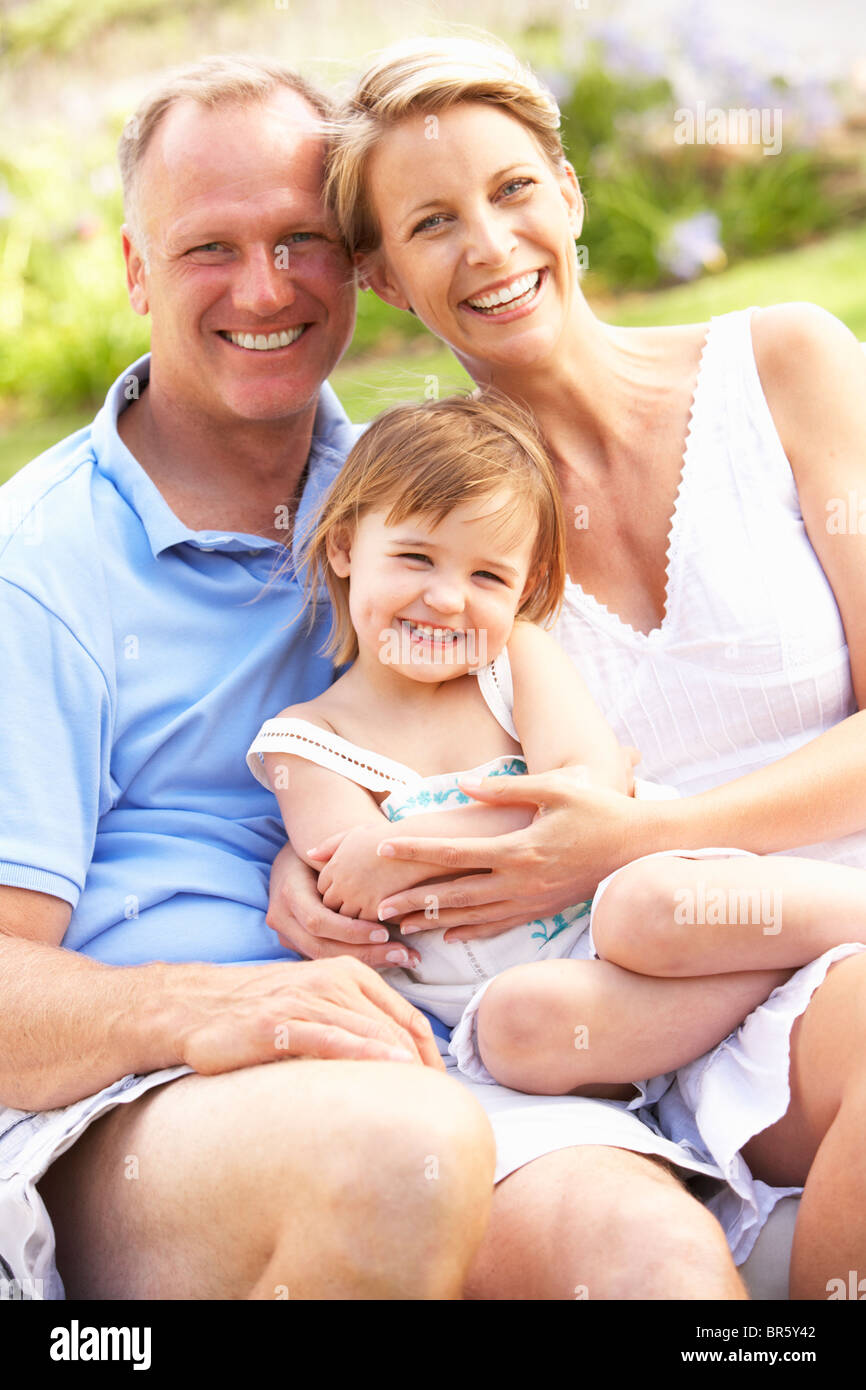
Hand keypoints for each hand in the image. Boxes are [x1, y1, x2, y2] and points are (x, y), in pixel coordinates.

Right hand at [176, 954, 444, 1072]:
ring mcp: (305, 999)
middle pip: (395, 1026)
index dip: (432, 1053)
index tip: (443, 1087)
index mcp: (348, 974)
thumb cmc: (259, 1011)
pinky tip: (389, 1067)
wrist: (195, 1008)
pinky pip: (330, 1037)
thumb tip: (396, 1057)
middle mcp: (332, 980)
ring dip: (402, 1062)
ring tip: (425, 1095)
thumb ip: (353, 1019)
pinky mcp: (279, 1023)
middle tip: (439, 1102)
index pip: (406, 1016)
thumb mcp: (315, 1004)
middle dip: (423, 1066)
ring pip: (368, 1031)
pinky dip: (364, 1052)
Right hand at [266, 840, 421, 970]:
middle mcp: (283, 919)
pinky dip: (359, 962)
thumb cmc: (319, 853)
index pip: (319, 921)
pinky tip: (389, 960)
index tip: (385, 933)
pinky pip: (329, 959)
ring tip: (406, 960)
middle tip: (404, 955)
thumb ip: (342, 864)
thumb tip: (372, 882)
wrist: (291, 862)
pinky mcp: (298, 946)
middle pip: (323, 948)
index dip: (351, 931)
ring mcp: (287, 936)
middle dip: (365, 954)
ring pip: (327, 959)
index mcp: (289, 893)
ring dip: (368, 962)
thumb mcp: (329, 853)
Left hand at [313, 822, 454, 920]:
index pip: (322, 890)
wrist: (416, 843)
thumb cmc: (386, 837)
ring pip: (346, 919)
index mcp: (334, 866)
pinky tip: (379, 917)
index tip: (346, 892)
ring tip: (367, 914)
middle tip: (354, 907)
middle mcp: (342, 884)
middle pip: (330, 907)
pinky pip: (365, 925)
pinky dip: (370, 924)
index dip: (334, 892)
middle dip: (339, 908)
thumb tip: (309, 854)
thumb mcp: (354, 834)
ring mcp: (358, 898)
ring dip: (354, 919)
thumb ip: (329, 845)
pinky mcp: (376, 909)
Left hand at [376, 770, 656, 939]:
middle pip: (455, 894)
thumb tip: (463, 786)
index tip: (383, 845)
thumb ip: (505, 790)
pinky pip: (501, 925)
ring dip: (435, 921)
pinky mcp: (546, 909)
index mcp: (520, 850)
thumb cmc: (603, 810)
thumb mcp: (556, 788)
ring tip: (401, 926)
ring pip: (474, 916)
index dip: (416, 850)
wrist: (646, 847)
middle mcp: (522, 882)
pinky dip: (472, 931)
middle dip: (414, 900)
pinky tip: (450, 935)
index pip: (454, 853)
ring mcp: (534, 901)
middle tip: (375, 906)